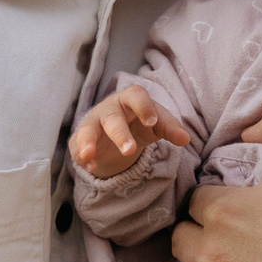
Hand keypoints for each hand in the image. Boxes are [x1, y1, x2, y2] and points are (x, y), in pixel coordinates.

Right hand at [70, 86, 190, 178]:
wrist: (118, 131)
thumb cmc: (140, 122)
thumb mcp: (157, 124)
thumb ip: (170, 128)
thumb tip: (185, 139)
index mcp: (131, 99)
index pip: (136, 95)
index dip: (143, 107)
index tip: (152, 121)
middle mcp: (110, 108)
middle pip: (112, 117)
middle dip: (119, 133)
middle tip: (129, 150)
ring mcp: (93, 123)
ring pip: (89, 129)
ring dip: (88, 141)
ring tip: (89, 155)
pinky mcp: (81, 139)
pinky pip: (77, 146)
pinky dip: (82, 157)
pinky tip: (90, 166)